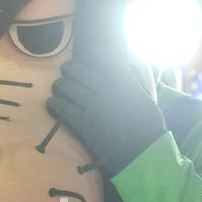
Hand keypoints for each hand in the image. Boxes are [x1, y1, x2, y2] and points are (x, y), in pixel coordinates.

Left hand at [47, 57, 165, 176]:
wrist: (142, 151)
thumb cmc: (148, 126)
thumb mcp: (146, 97)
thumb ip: (134, 81)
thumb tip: (127, 68)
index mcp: (123, 81)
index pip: (102, 56)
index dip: (93, 51)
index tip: (90, 50)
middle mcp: (105, 88)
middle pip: (76, 70)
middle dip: (69, 69)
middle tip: (67, 71)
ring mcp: (92, 105)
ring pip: (65, 86)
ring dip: (60, 86)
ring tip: (59, 87)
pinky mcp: (83, 122)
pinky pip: (61, 107)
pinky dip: (54, 103)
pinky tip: (53, 103)